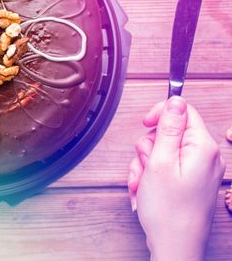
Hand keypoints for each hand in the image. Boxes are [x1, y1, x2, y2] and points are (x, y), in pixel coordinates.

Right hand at [127, 96, 225, 260]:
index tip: (144, 123)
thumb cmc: (169, 211)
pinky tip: (144, 190)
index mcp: (203, 147)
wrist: (175, 247)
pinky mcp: (190, 182)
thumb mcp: (160, 162)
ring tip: (142, 183)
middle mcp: (205, 157)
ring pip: (162, 151)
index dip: (160, 115)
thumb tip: (175, 100)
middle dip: (148, 148)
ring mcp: (198, 171)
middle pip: (169, 133)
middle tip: (144, 166)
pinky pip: (166, 168)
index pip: (183, 112)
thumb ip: (168, 128)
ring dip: (145, 165)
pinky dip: (151, 176)